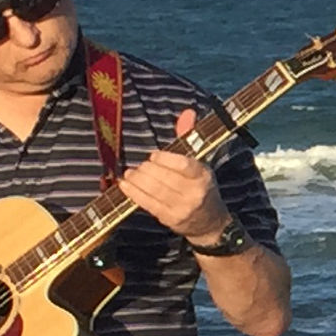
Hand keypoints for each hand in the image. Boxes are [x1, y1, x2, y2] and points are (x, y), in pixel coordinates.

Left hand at [117, 109, 232, 248]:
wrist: (210, 223)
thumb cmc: (201, 187)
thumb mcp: (200, 164)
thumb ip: (189, 138)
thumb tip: (188, 112)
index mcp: (203, 176)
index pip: (183, 164)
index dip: (164, 158)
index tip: (154, 156)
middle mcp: (194, 192)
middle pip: (163, 177)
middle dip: (147, 169)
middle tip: (142, 166)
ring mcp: (181, 207)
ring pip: (153, 189)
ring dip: (137, 179)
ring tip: (132, 173)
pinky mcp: (169, 219)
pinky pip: (147, 203)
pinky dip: (133, 192)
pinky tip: (125, 184)